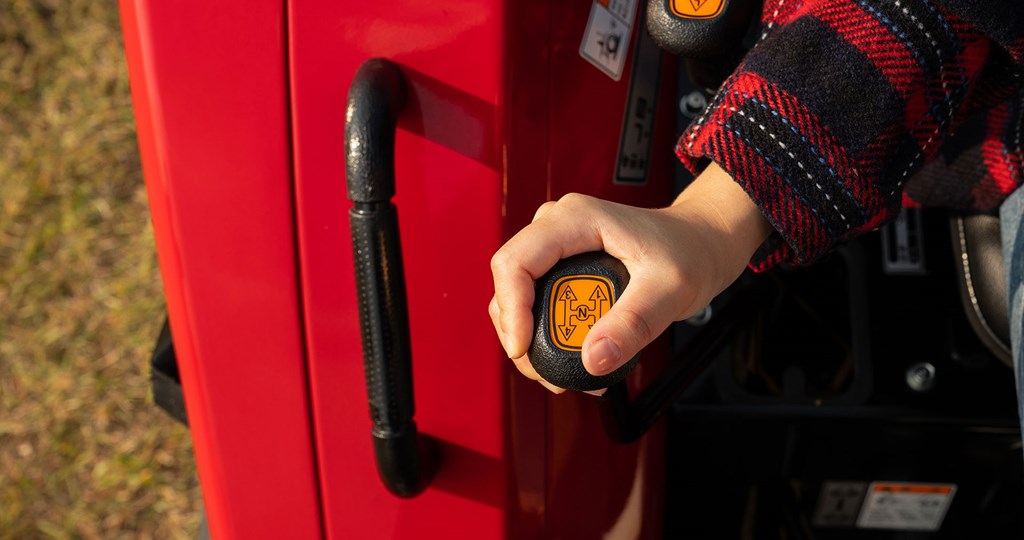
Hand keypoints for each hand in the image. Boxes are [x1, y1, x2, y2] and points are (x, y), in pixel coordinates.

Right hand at [488, 163, 770, 392]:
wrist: (702, 243)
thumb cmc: (689, 250)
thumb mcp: (670, 288)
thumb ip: (634, 323)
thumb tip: (594, 359)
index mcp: (575, 219)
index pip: (515, 261)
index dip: (510, 308)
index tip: (523, 348)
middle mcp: (557, 228)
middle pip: (509, 283)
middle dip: (520, 334)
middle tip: (548, 374)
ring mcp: (557, 248)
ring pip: (517, 298)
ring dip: (533, 340)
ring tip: (567, 373)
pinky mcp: (563, 268)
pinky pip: (537, 303)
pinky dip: (549, 336)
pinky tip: (577, 359)